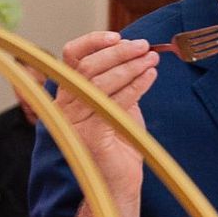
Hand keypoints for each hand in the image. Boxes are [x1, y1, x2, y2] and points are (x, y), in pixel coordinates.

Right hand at [57, 31, 158, 193]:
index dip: (93, 41)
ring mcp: (73, 121)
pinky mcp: (88, 135)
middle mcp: (65, 105)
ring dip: (131, 67)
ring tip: (152, 60)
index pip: (71, 56)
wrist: (120, 181)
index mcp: (69, 92)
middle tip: (145, 47)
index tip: (118, 36)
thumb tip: (134, 48)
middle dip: (120, 52)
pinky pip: (113, 102)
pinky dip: (135, 86)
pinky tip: (150, 77)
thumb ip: (120, 77)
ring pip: (100, 82)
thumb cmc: (120, 141)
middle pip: (87, 66)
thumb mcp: (119, 101)